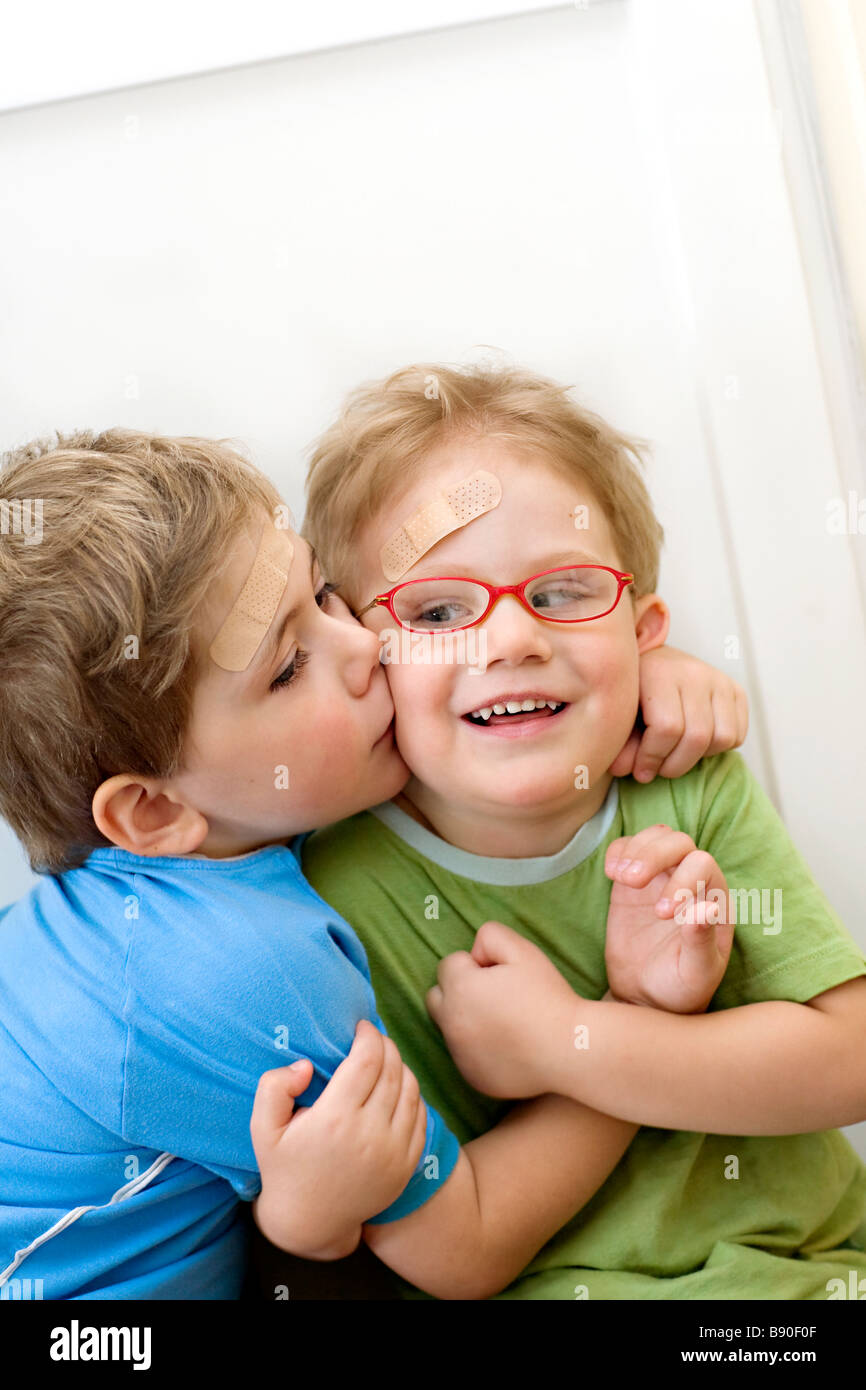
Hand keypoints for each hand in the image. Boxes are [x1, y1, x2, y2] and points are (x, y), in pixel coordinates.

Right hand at [250, 1019, 426, 1256]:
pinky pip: (420, 1115)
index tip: (361, 1027)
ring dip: (400, 1066)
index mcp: (335, 1120)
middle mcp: (370, 1134)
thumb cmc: (284, 1168)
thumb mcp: (262, 1129)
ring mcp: (394, 1151)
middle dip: (385, 1045)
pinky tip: (395, 1089)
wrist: (311, 1222)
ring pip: (411, 1089)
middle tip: (373, 1039)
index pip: (367, 1059)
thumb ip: (274, 1088)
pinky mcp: (407, 1164)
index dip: (368, 1035)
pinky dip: (411, 1094)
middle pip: (393, 1069)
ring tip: (384, 1061)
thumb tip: (305, 1066)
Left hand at [426, 921, 576, 1098]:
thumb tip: (474, 954)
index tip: (500, 975)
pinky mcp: (472, 1077)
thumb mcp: (522, 950)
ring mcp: (460, 1055)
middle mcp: (451, 1024)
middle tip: (493, 995)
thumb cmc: (548, 996)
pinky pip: (464, 1055)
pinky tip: (508, 1044)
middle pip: (435, 997)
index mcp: (460, 989)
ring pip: (449, 1028)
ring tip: (503, 1020)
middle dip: (456, 990)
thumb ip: (489, 936)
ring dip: (466, 1019)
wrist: (571, 1049)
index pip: (448, 965)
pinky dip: (477, 1048)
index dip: (475, 965)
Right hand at [604, 824, 733, 1012]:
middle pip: (678, 843)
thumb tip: (710, 906)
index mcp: (714, 898)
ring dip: (635, 850)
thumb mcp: (696, 972)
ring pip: (654, 838)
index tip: (661, 914)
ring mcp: (660, 878)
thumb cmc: (681, 988)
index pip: (702, 865)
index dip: (683, 880)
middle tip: (631, 881)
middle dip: (654, 855)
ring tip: (619, 878)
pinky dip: (618, 852)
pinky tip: (611, 873)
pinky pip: (627, 849)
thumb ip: (702, 940)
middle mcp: (691, 881)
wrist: (646, 997)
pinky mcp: (631, 883)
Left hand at [610, 645, 747, 781]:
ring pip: (723, 738)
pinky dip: (718, 749)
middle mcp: (694, 672)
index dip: (653, 758)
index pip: (667, 727)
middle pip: (697, 736)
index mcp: (660, 672)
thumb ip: (620, 743)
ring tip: (675, 754)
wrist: (652, 664)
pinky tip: (694, 743)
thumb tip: (623, 770)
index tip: (641, 771)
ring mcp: (719, 680)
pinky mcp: (735, 690)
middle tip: (659, 770)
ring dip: (698, 757)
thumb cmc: (632, 694)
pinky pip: (737, 735)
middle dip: (675, 765)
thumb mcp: (619, 715)